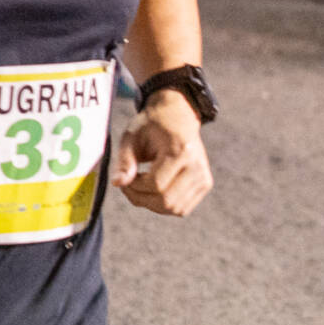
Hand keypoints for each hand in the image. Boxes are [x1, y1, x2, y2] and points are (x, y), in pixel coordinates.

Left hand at [113, 94, 211, 215]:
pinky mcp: (205, 184)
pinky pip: (181, 209)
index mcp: (182, 150)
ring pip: (174, 209)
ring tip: (141, 186)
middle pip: (166, 201)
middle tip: (129, 185)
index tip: (125, 178)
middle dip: (141, 198)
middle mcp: (198, 165)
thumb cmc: (151, 125)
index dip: (135, 187)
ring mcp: (204, 176)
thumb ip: (124, 161)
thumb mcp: (132, 137)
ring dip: (151, 204)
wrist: (178, 116)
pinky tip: (154, 190)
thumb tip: (118, 184)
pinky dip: (164, 205)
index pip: (156, 184)